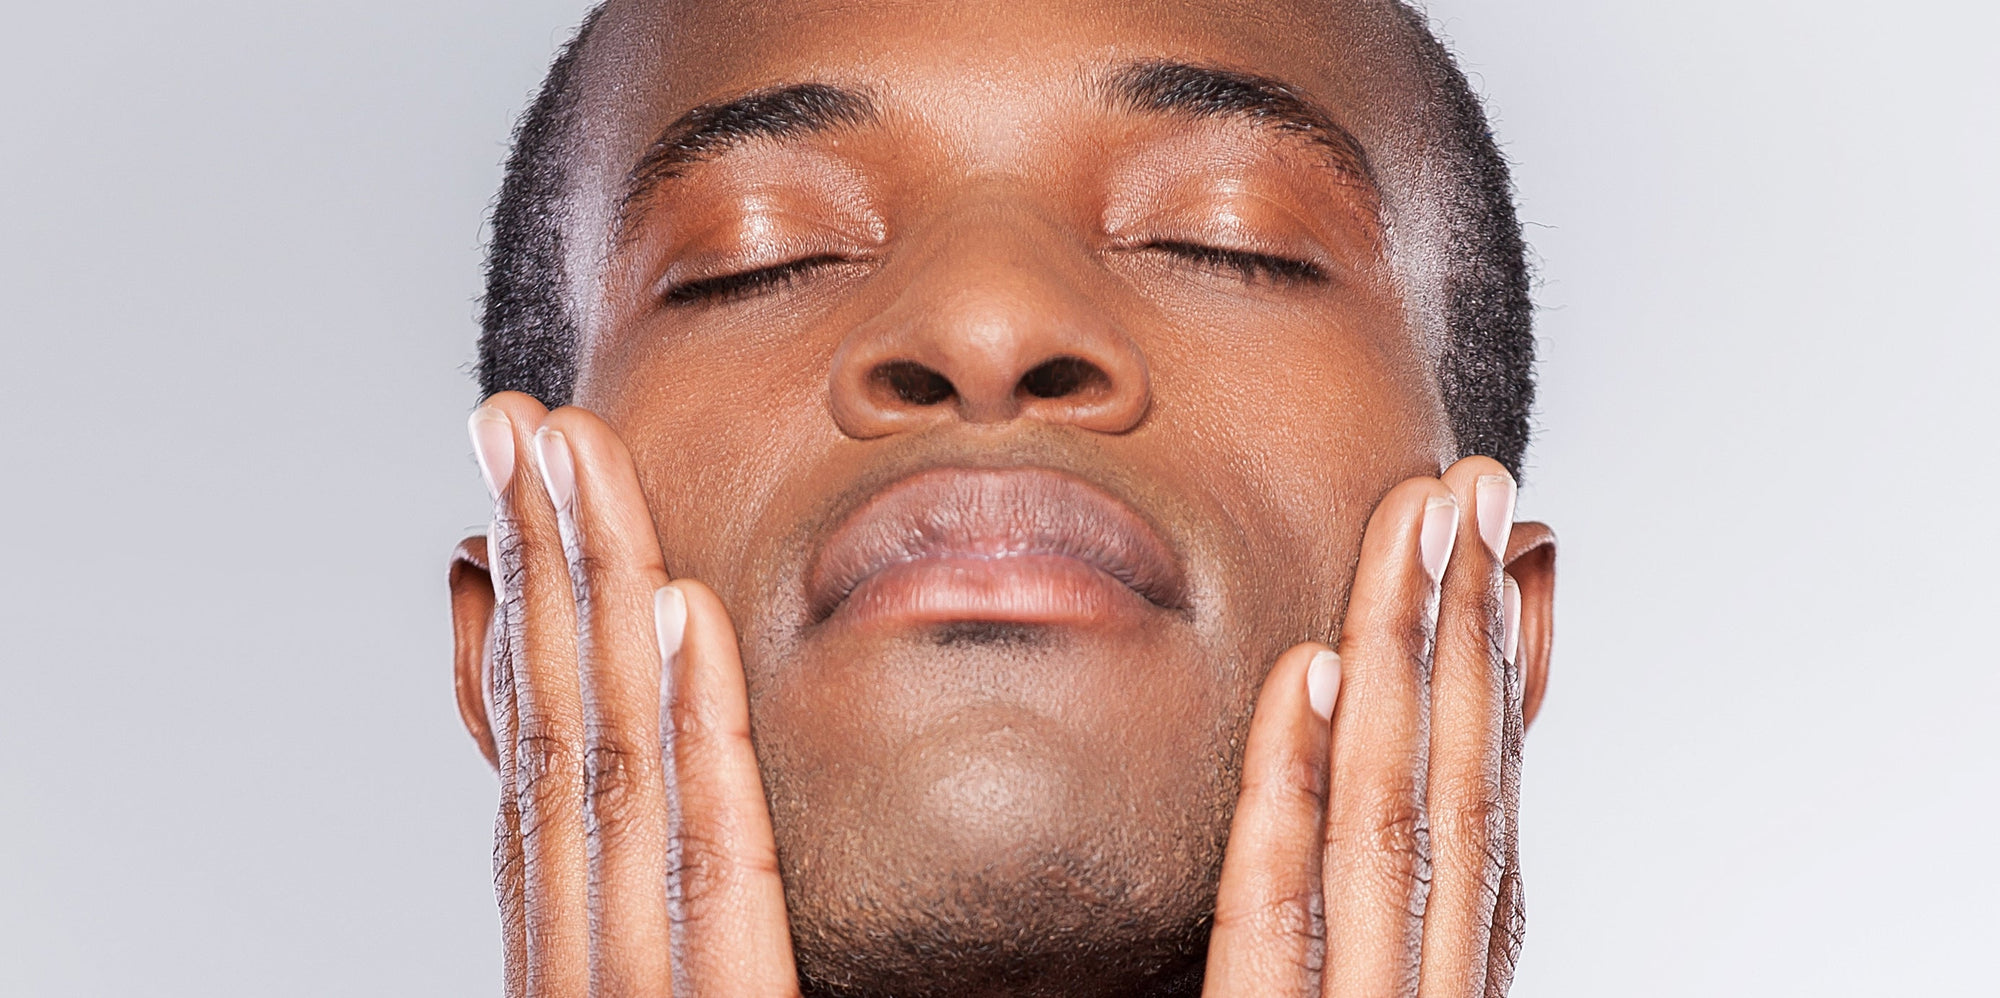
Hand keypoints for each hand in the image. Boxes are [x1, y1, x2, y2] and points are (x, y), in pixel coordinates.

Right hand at [453, 392, 800, 996]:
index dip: (520, 615)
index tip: (512, 494)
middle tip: (516, 421)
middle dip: (536, 561)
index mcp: (574, 953)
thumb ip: (663, 915)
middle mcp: (584, 956)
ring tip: (575, 453)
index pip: (538, 758)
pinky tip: (684, 603)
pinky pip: (710, 855)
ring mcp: (634, 987)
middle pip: (558, 723)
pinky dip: (693, 723)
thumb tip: (650, 784)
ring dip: (592, 590)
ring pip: (611, 755)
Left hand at [1203, 457, 1553, 997]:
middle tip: (1472, 490)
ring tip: (1412, 529)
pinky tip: (1308, 671)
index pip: (1483, 814)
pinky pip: (1274, 909)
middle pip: (1451, 794)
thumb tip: (1363, 735)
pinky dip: (1293, 784)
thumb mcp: (1346, 997)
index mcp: (1444, 987)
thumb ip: (1360, 916)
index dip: (1500, 678)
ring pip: (1385, 822)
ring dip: (1401, 661)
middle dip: (1466, 632)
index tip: (1502, 555)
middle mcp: (1423, 996)